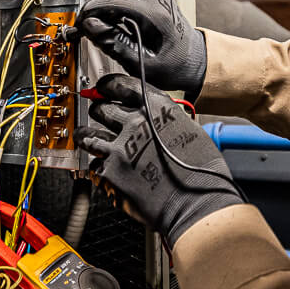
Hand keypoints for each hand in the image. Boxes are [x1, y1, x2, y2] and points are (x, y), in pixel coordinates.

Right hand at [69, 0, 207, 100]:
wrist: (194, 59)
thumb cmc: (175, 64)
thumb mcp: (142, 63)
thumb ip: (114, 44)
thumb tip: (91, 27)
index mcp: (157, 13)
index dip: (91, 10)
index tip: (80, 23)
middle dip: (92, 6)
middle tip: (81, 25)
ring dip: (99, 4)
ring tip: (90, 24)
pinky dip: (109, 3)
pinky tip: (102, 17)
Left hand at [77, 74, 241, 248]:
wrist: (197, 204)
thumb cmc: (202, 173)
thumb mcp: (190, 131)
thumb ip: (167, 121)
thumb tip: (155, 120)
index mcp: (156, 109)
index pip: (121, 85)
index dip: (108, 85)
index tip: (102, 88)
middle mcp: (134, 124)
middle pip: (101, 109)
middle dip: (99, 111)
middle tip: (99, 116)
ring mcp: (118, 149)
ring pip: (88, 136)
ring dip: (87, 137)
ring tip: (88, 139)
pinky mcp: (109, 174)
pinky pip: (94, 165)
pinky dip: (99, 167)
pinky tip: (107, 171)